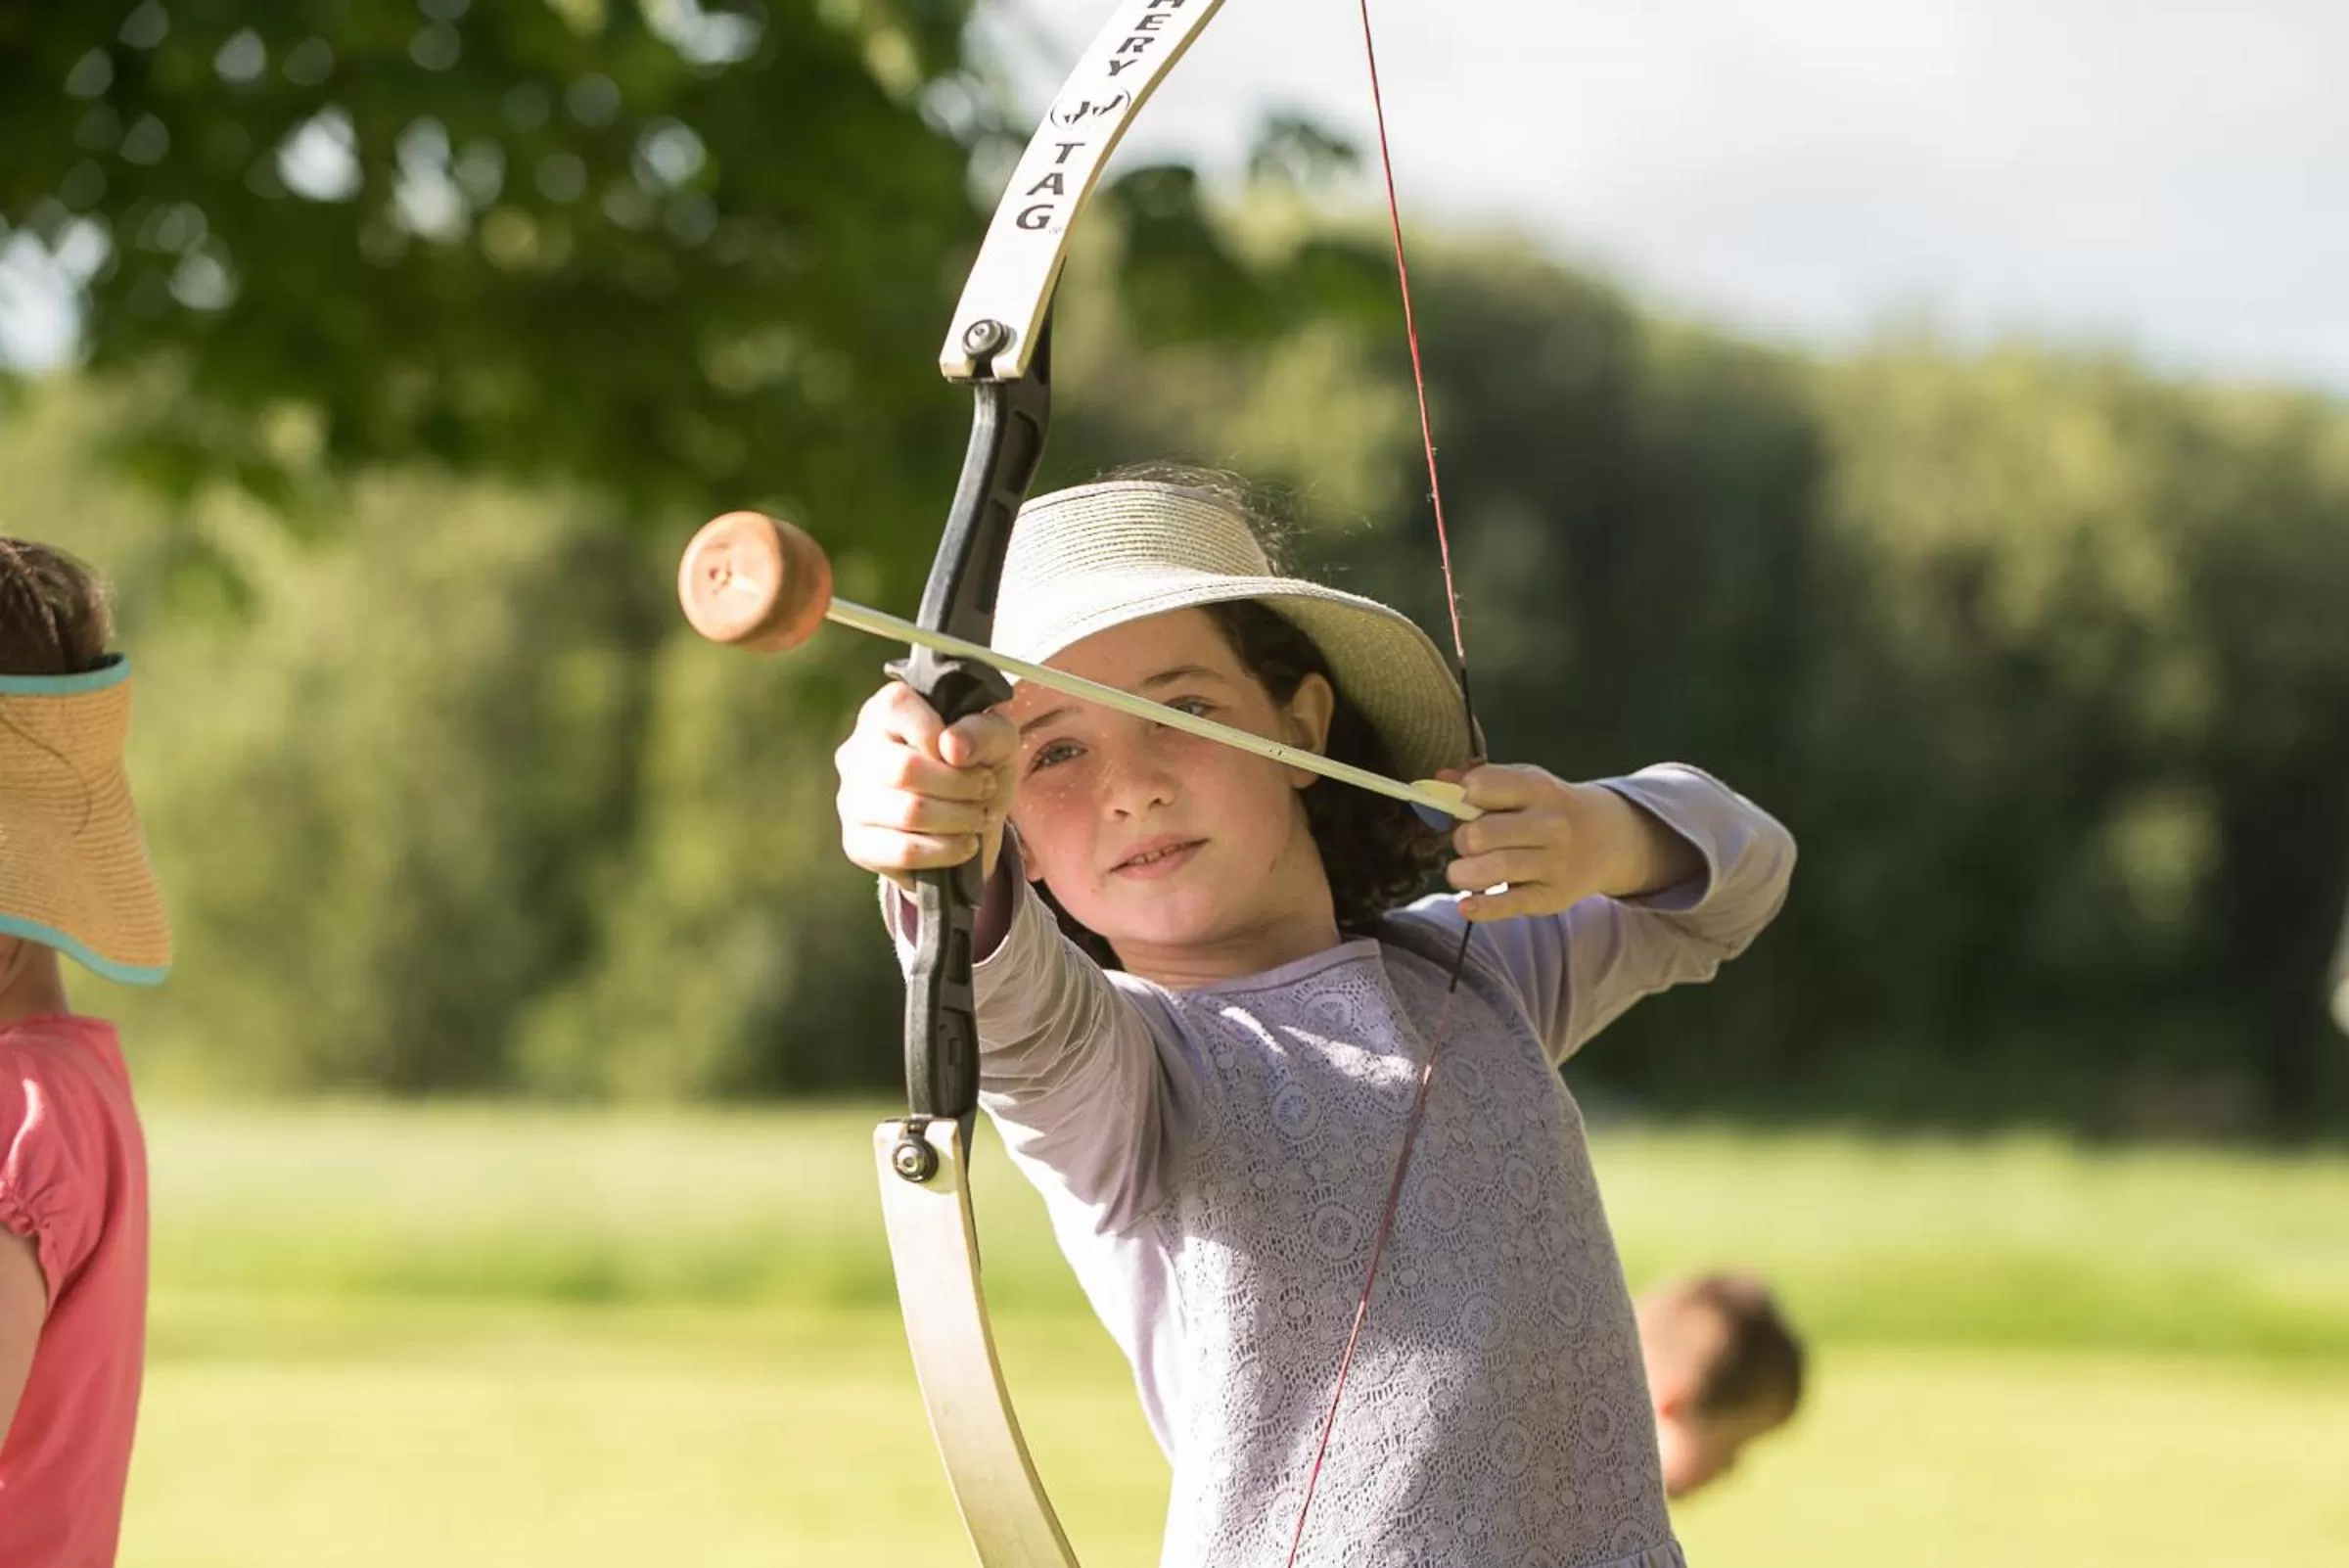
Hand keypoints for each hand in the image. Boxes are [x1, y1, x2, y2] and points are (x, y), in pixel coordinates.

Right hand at [835, 681, 1017, 892]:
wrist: (971, 823)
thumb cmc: (978, 766)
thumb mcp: (997, 739)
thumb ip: (981, 731)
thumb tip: (951, 747)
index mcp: (884, 711)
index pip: (899, 709)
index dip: (945, 738)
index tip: (968, 758)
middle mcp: (857, 750)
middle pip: (905, 769)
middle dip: (960, 785)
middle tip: (986, 789)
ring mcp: (851, 799)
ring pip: (908, 813)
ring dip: (959, 819)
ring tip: (979, 817)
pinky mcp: (857, 844)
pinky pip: (904, 852)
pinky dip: (946, 850)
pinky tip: (963, 845)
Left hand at [1441, 764, 1702, 920]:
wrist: (1605, 839)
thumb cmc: (1547, 809)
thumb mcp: (1523, 785)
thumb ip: (1480, 781)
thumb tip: (1438, 780)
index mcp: (1536, 787)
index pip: (1481, 786)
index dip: (1460, 798)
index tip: (1462, 807)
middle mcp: (1549, 824)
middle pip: (1482, 833)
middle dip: (1462, 840)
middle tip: (1467, 844)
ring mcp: (1553, 862)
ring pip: (1495, 868)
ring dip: (1464, 873)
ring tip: (1461, 872)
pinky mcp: (1551, 897)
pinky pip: (1511, 904)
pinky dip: (1483, 907)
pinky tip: (1466, 906)